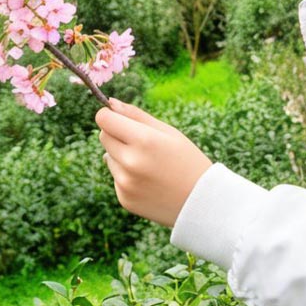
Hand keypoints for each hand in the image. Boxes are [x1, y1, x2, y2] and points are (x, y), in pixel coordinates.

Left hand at [94, 98, 212, 228]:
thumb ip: (136, 115)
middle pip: (103, 137)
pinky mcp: (124, 198)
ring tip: (149, 166)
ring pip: (108, 157)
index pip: (103, 119)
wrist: (201, 202)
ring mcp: (126, 183)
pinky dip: (127, 177)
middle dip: (116, 135)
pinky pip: (116, 178)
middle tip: (141, 143)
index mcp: (143, 140)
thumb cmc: (187, 160)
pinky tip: (148, 182)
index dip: (109, 116)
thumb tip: (110, 103)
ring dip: (121, 157)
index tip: (118, 119)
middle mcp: (130, 162)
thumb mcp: (168, 132)